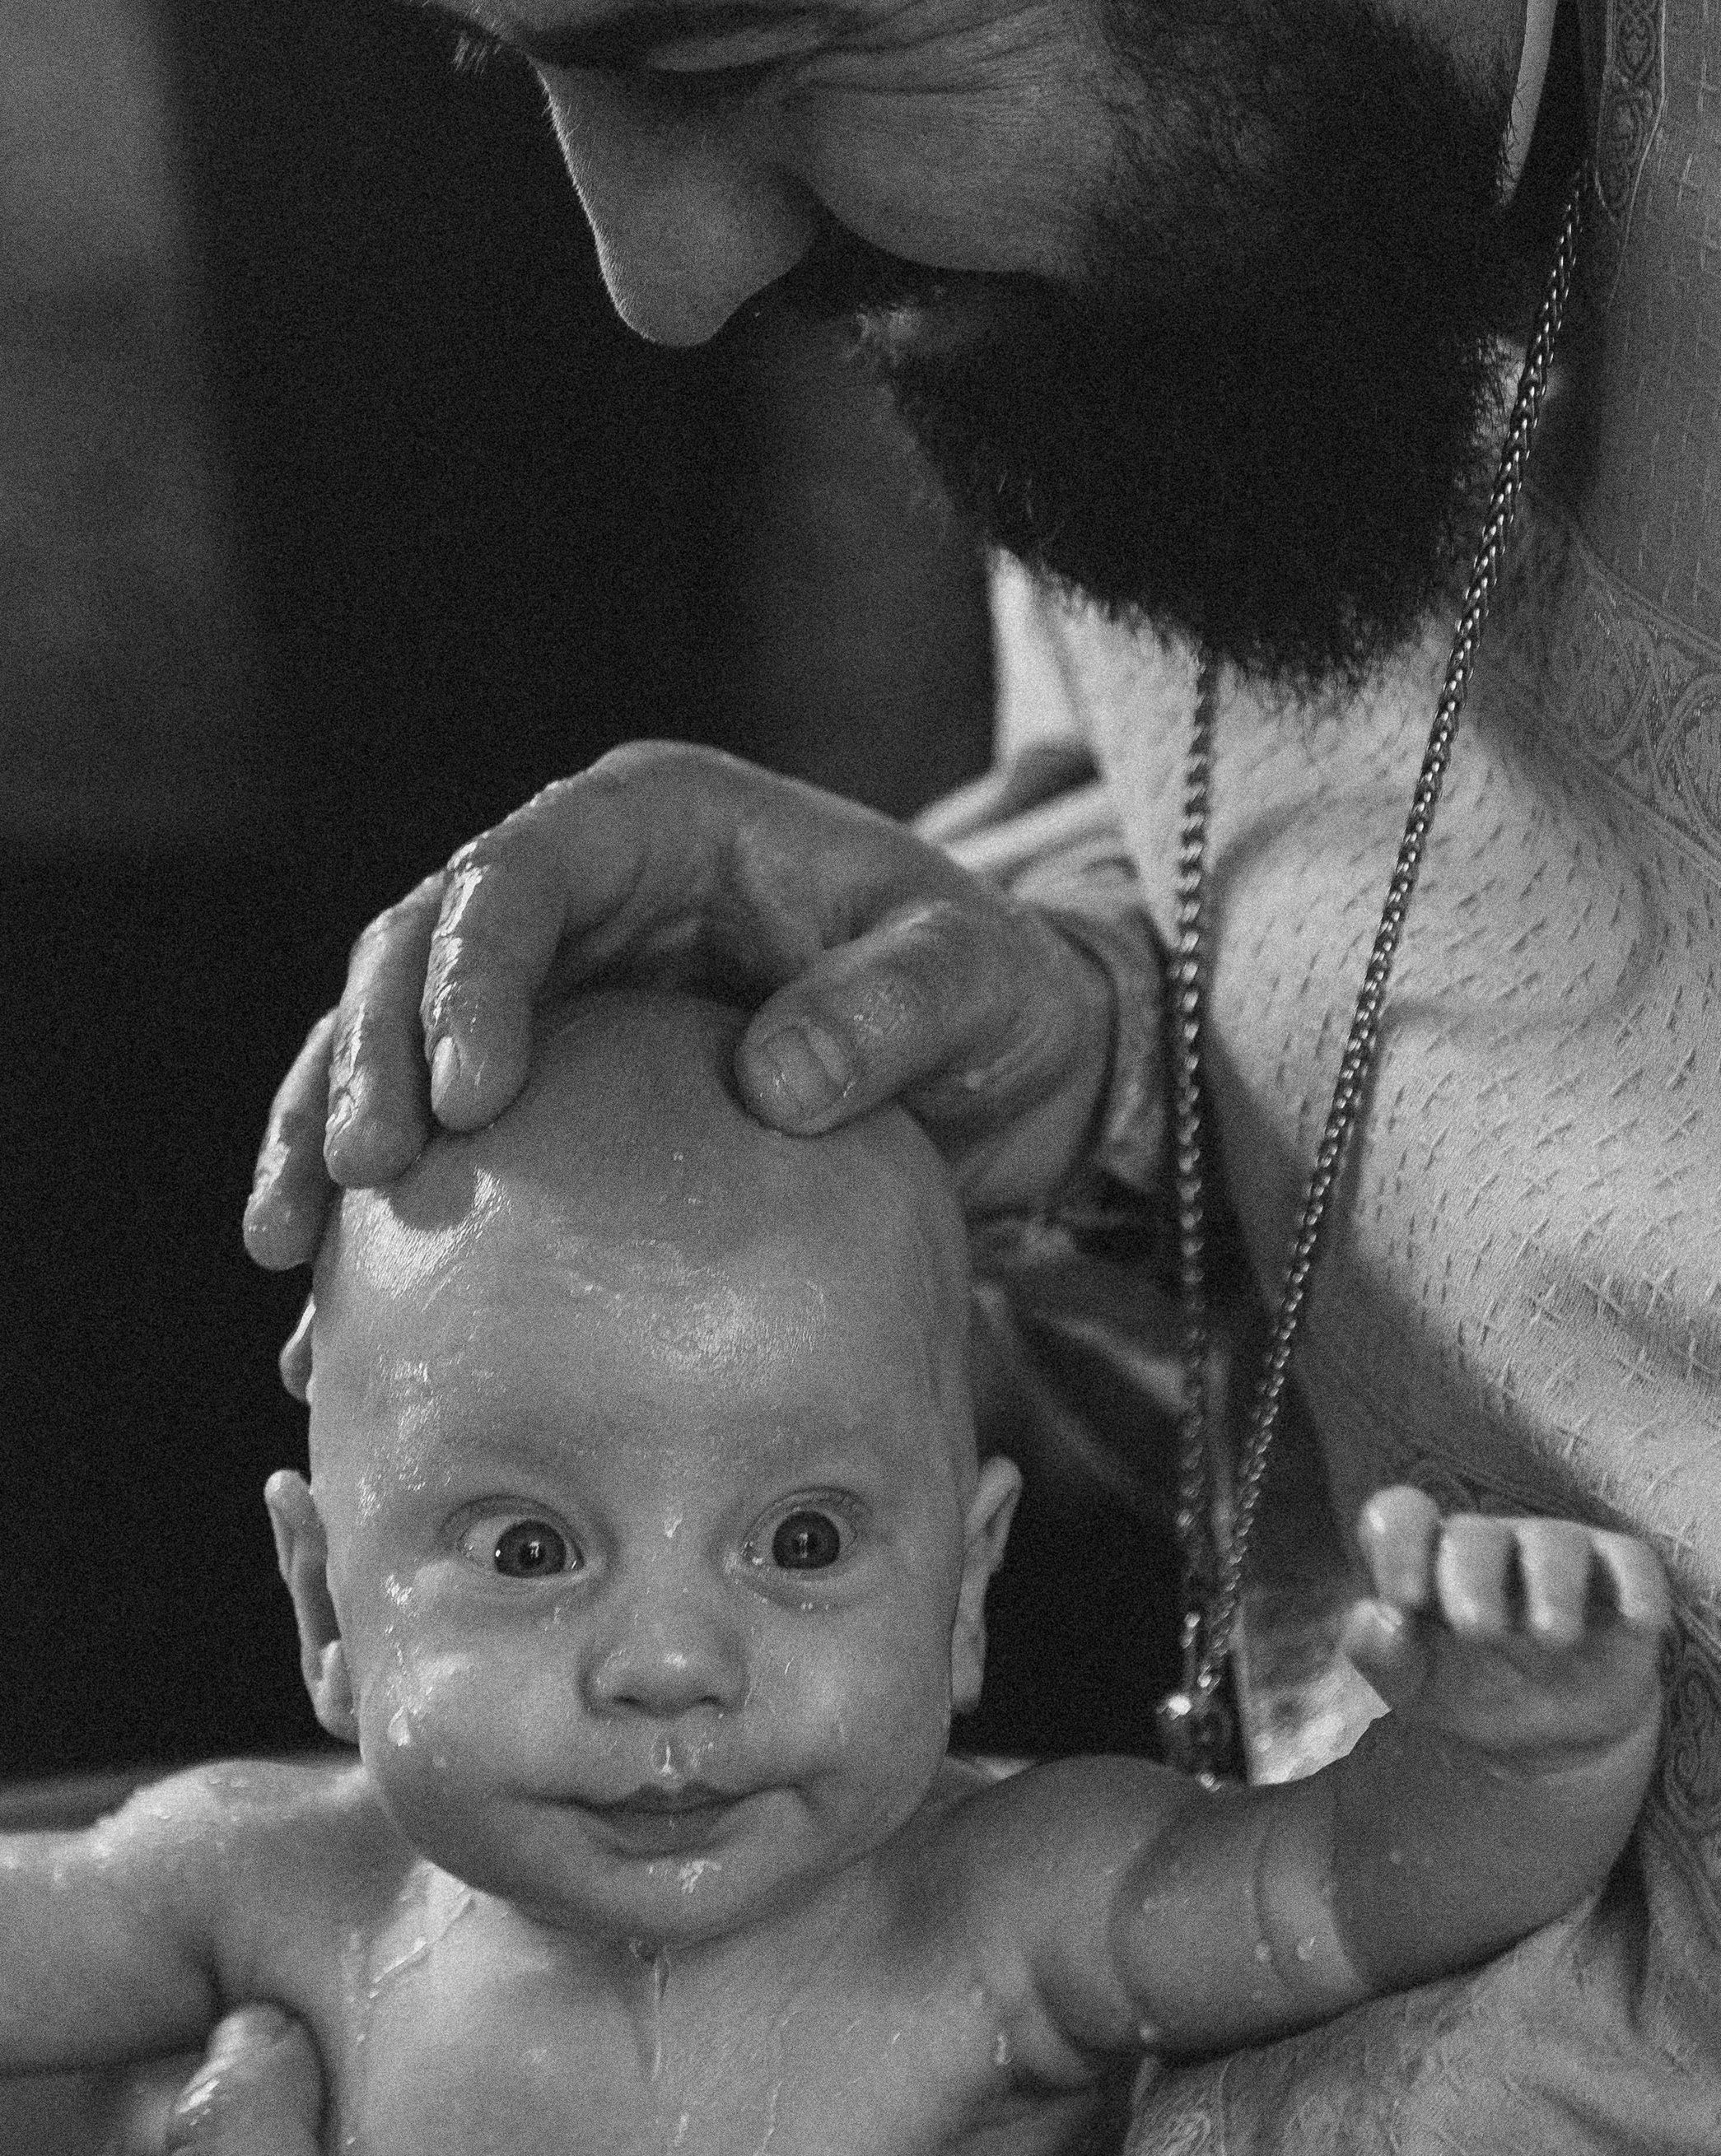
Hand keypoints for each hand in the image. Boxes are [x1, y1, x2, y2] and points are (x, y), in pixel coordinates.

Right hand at [245, 743, 1117, 1265]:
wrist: (1001, 1068)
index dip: (469, 975)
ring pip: (392, 1047)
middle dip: (360, 1060)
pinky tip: (327, 1330)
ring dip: (323, 1139)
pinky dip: (383, 1229)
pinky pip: (440, 1148)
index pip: (521, 874)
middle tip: (343, 1178)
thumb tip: (773, 1080)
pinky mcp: (549, 1098)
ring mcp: (552, 995)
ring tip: (284, 1253)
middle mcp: (581, 895)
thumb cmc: (995, 993)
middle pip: (417, 952)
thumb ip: (892, 1008)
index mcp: (659, 826)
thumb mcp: (979, 980)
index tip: (467, 1097)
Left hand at [1341, 1485, 1670, 1769]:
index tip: (1404, 1598)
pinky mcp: (1617, 1576)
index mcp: (1429, 1560)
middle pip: (1475, 1534)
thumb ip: (1379, 1654)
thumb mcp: (1414, 1688)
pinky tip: (1637, 1620)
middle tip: (1478, 1630)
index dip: (1398, 1544)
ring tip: (1551, 1637)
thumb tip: (1378, 1619)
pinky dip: (1635, 1585)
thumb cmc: (1469, 1693)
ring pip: (1555, 1541)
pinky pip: (1630, 1560)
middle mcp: (1491, 1545)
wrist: (1550, 1737)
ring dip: (1552, 1585)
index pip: (1403, 1516)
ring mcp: (1556, 1554)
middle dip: (1472, 1577)